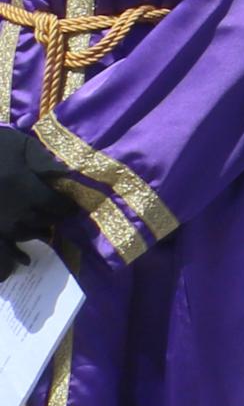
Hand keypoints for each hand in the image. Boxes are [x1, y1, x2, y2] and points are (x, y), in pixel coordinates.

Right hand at [0, 125, 69, 248]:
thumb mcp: (21, 145)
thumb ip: (44, 159)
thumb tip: (67, 174)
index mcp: (24, 187)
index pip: (55, 204)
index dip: (67, 207)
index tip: (75, 207)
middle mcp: (12, 209)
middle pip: (42, 220)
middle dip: (54, 218)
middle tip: (62, 215)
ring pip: (23, 234)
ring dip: (37, 231)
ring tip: (46, 229)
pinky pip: (3, 245)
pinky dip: (14, 253)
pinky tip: (24, 259)